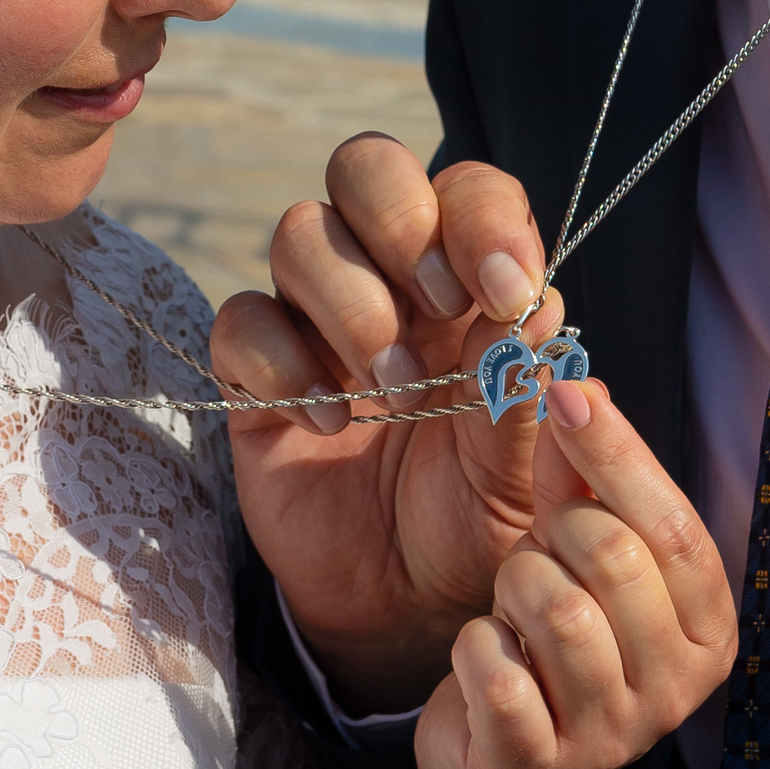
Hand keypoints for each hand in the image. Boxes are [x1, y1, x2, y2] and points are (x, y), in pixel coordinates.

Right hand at [218, 133, 561, 710]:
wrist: (403, 604)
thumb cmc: (477, 522)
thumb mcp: (525, 474)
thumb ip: (524, 393)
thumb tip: (527, 313)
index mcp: (472, 283)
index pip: (469, 188)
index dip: (482, 216)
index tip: (503, 291)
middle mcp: (391, 280)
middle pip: (366, 164)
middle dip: (399, 220)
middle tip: (435, 305)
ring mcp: (316, 318)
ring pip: (300, 231)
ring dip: (352, 306)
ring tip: (391, 393)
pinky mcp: (254, 370)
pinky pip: (242, 318)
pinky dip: (284, 364)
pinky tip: (330, 424)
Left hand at [413, 374, 734, 768]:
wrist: (503, 757)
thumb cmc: (553, 636)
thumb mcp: (578, 554)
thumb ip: (582, 478)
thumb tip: (577, 385)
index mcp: (710, 627)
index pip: (675, 526)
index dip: (616, 451)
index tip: (566, 391)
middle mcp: (679, 689)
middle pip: (612, 557)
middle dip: (550, 537)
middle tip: (536, 561)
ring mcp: (614, 737)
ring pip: (556, 610)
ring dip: (513, 592)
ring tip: (514, 613)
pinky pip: (496, 674)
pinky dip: (475, 648)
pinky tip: (488, 658)